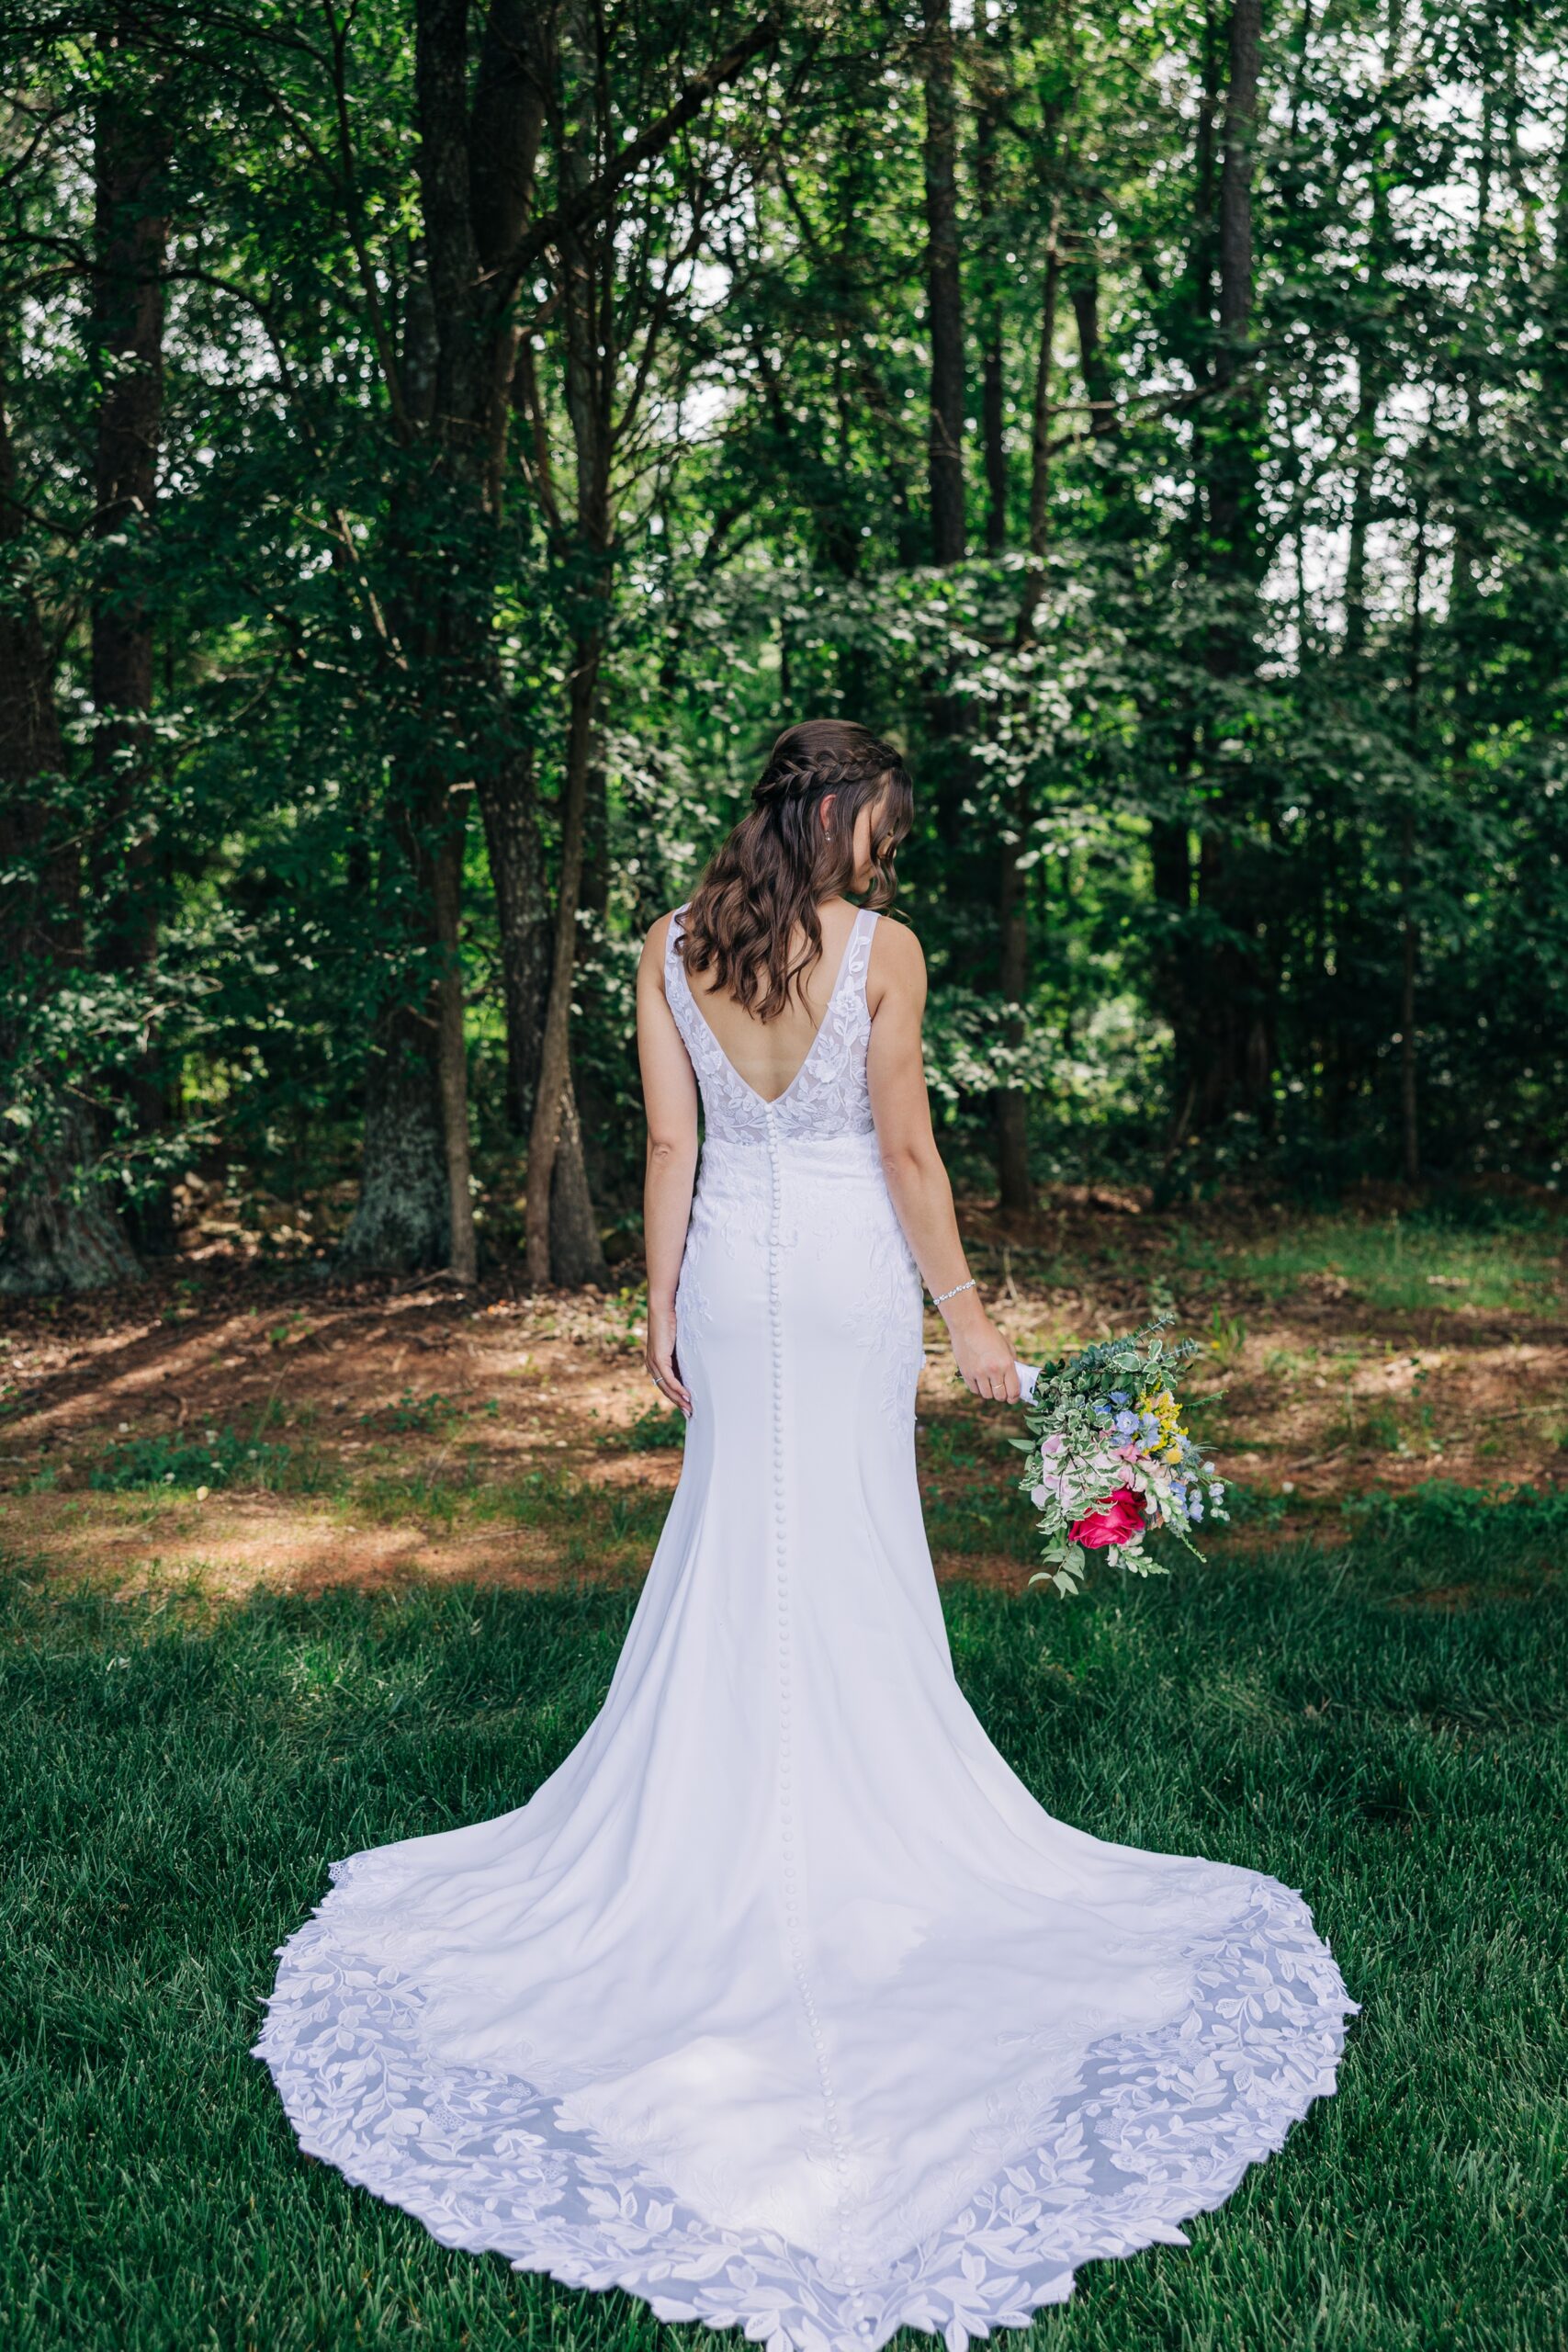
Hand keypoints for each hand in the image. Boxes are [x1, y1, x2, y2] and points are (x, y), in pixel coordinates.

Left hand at [645, 1299, 691, 1416]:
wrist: (663, 1308)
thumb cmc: (672, 1322)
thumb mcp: (678, 1344)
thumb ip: (681, 1356)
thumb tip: (694, 1365)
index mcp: (655, 1363)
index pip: (665, 1385)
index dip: (676, 1397)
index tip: (687, 1407)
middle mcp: (651, 1365)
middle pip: (665, 1390)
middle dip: (678, 1403)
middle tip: (690, 1414)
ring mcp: (654, 1363)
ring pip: (666, 1387)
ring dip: (679, 1399)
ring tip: (690, 1409)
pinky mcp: (659, 1359)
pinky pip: (669, 1379)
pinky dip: (678, 1388)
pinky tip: (687, 1395)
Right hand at [946, 1301, 1019, 1402]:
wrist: (968, 1325)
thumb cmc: (989, 1334)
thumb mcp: (1007, 1346)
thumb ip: (1013, 1363)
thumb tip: (1016, 1379)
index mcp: (1006, 1363)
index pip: (1014, 1391)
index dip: (1014, 1397)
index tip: (1012, 1397)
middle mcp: (993, 1370)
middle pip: (1000, 1396)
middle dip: (1002, 1395)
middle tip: (1001, 1390)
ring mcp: (978, 1373)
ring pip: (987, 1395)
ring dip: (989, 1392)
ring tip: (989, 1383)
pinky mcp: (966, 1373)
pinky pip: (974, 1390)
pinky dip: (978, 1388)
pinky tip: (979, 1380)